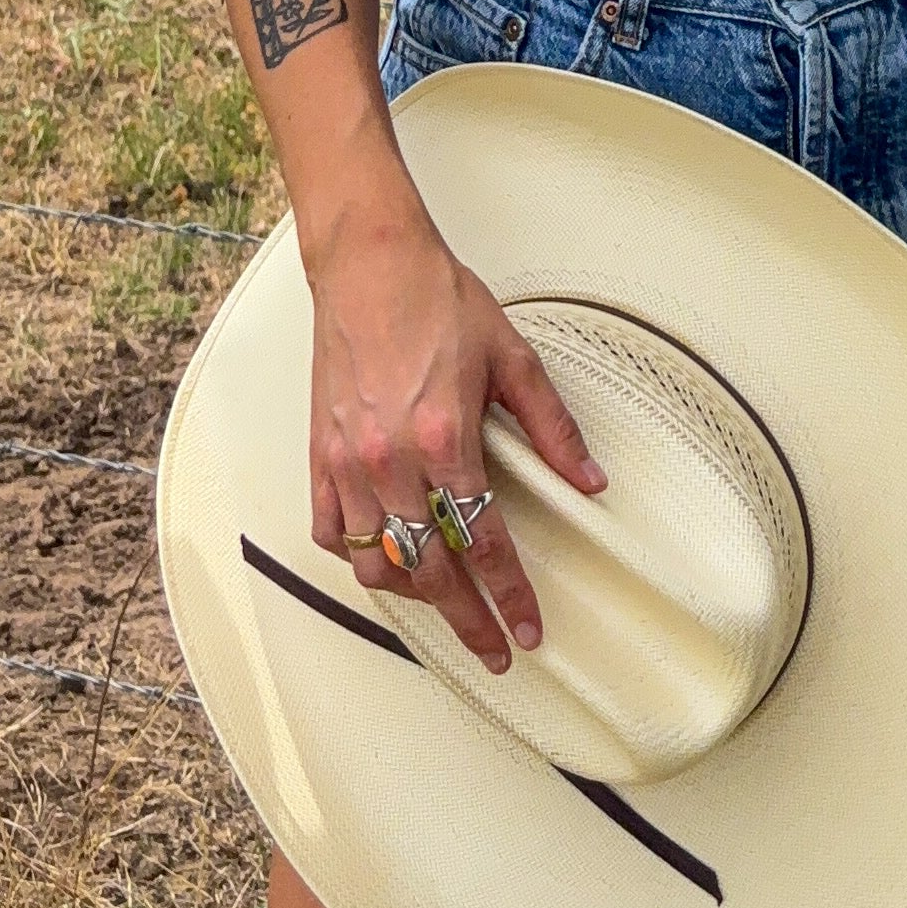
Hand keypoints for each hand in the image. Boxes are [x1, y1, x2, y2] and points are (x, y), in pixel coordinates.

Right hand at [307, 199, 603, 671]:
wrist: (370, 260)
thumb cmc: (436, 298)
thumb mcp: (512, 355)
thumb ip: (551, 425)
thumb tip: (587, 479)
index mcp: (443, 436)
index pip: (483, 540)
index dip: (509, 593)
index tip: (527, 628)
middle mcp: (391, 459)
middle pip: (431, 570)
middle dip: (468, 619)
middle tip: (495, 647)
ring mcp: (349, 460)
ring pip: (376, 562)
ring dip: (413, 595)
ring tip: (445, 604)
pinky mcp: (319, 452)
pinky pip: (330, 530)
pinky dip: (357, 556)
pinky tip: (383, 559)